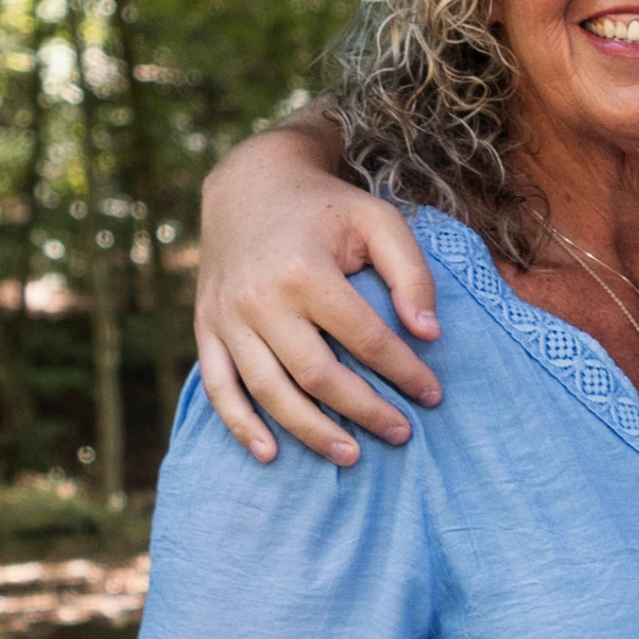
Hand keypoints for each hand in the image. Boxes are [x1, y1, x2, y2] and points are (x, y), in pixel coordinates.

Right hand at [194, 114, 444, 464]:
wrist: (250, 184)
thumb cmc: (328, 208)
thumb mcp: (380, 222)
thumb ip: (411, 275)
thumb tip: (430, 334)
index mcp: (305, 270)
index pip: (364, 337)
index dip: (403, 371)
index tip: (432, 395)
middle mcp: (259, 299)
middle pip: (317, 374)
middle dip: (364, 410)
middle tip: (401, 434)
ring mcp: (226, 316)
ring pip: (268, 390)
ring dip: (310, 430)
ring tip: (351, 455)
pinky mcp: (205, 326)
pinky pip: (218, 386)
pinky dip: (241, 425)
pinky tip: (269, 454)